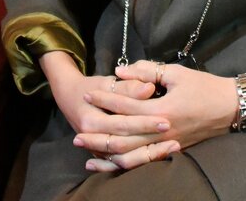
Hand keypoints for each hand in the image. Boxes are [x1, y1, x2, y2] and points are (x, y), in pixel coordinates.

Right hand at [38, 52, 175, 169]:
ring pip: (126, 159)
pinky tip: (162, 154)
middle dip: (151, 140)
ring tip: (174, 146)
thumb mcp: (106, 82)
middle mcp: (93, 139)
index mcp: (91, 120)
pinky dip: (142, 161)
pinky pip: (125, 163)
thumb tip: (148, 89)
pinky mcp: (105, 154)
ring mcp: (98, 150)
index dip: (144, 122)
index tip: (167, 118)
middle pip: (126, 144)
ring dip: (150, 155)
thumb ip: (127, 86)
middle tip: (174, 132)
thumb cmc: (92, 88)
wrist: (71, 97)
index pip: (122, 124)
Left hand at [76, 60, 235, 172]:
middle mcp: (161, 131)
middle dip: (97, 133)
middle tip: (77, 130)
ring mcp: (166, 144)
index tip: (87, 93)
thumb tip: (121, 71)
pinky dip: (125, 163)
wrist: (230, 107)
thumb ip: (147, 72)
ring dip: (106, 152)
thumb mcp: (176, 73)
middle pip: (122, 136)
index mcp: (162, 110)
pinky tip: (111, 162)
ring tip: (86, 150)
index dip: (105, 99)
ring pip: (130, 154)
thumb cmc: (204, 87)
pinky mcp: (171, 150)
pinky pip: (143, 161)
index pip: (125, 106)